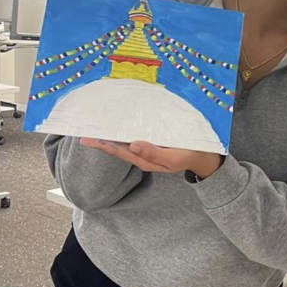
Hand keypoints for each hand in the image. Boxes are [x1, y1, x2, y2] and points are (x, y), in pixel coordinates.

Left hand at [80, 138, 221, 177]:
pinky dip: (123, 132)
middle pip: (116, 147)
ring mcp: (146, 150)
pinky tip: (118, 127)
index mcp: (144, 160)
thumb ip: (153, 153)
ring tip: (96, 128)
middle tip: (84, 132)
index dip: (102, 145)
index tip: (86, 139)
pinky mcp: (151, 144)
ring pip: (123, 143)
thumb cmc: (189, 156)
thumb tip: (132, 144)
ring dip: (110, 136)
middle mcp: (141, 156)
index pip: (118, 152)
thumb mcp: (173, 158)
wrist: (202, 157)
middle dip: (101, 140)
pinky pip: (132, 138)